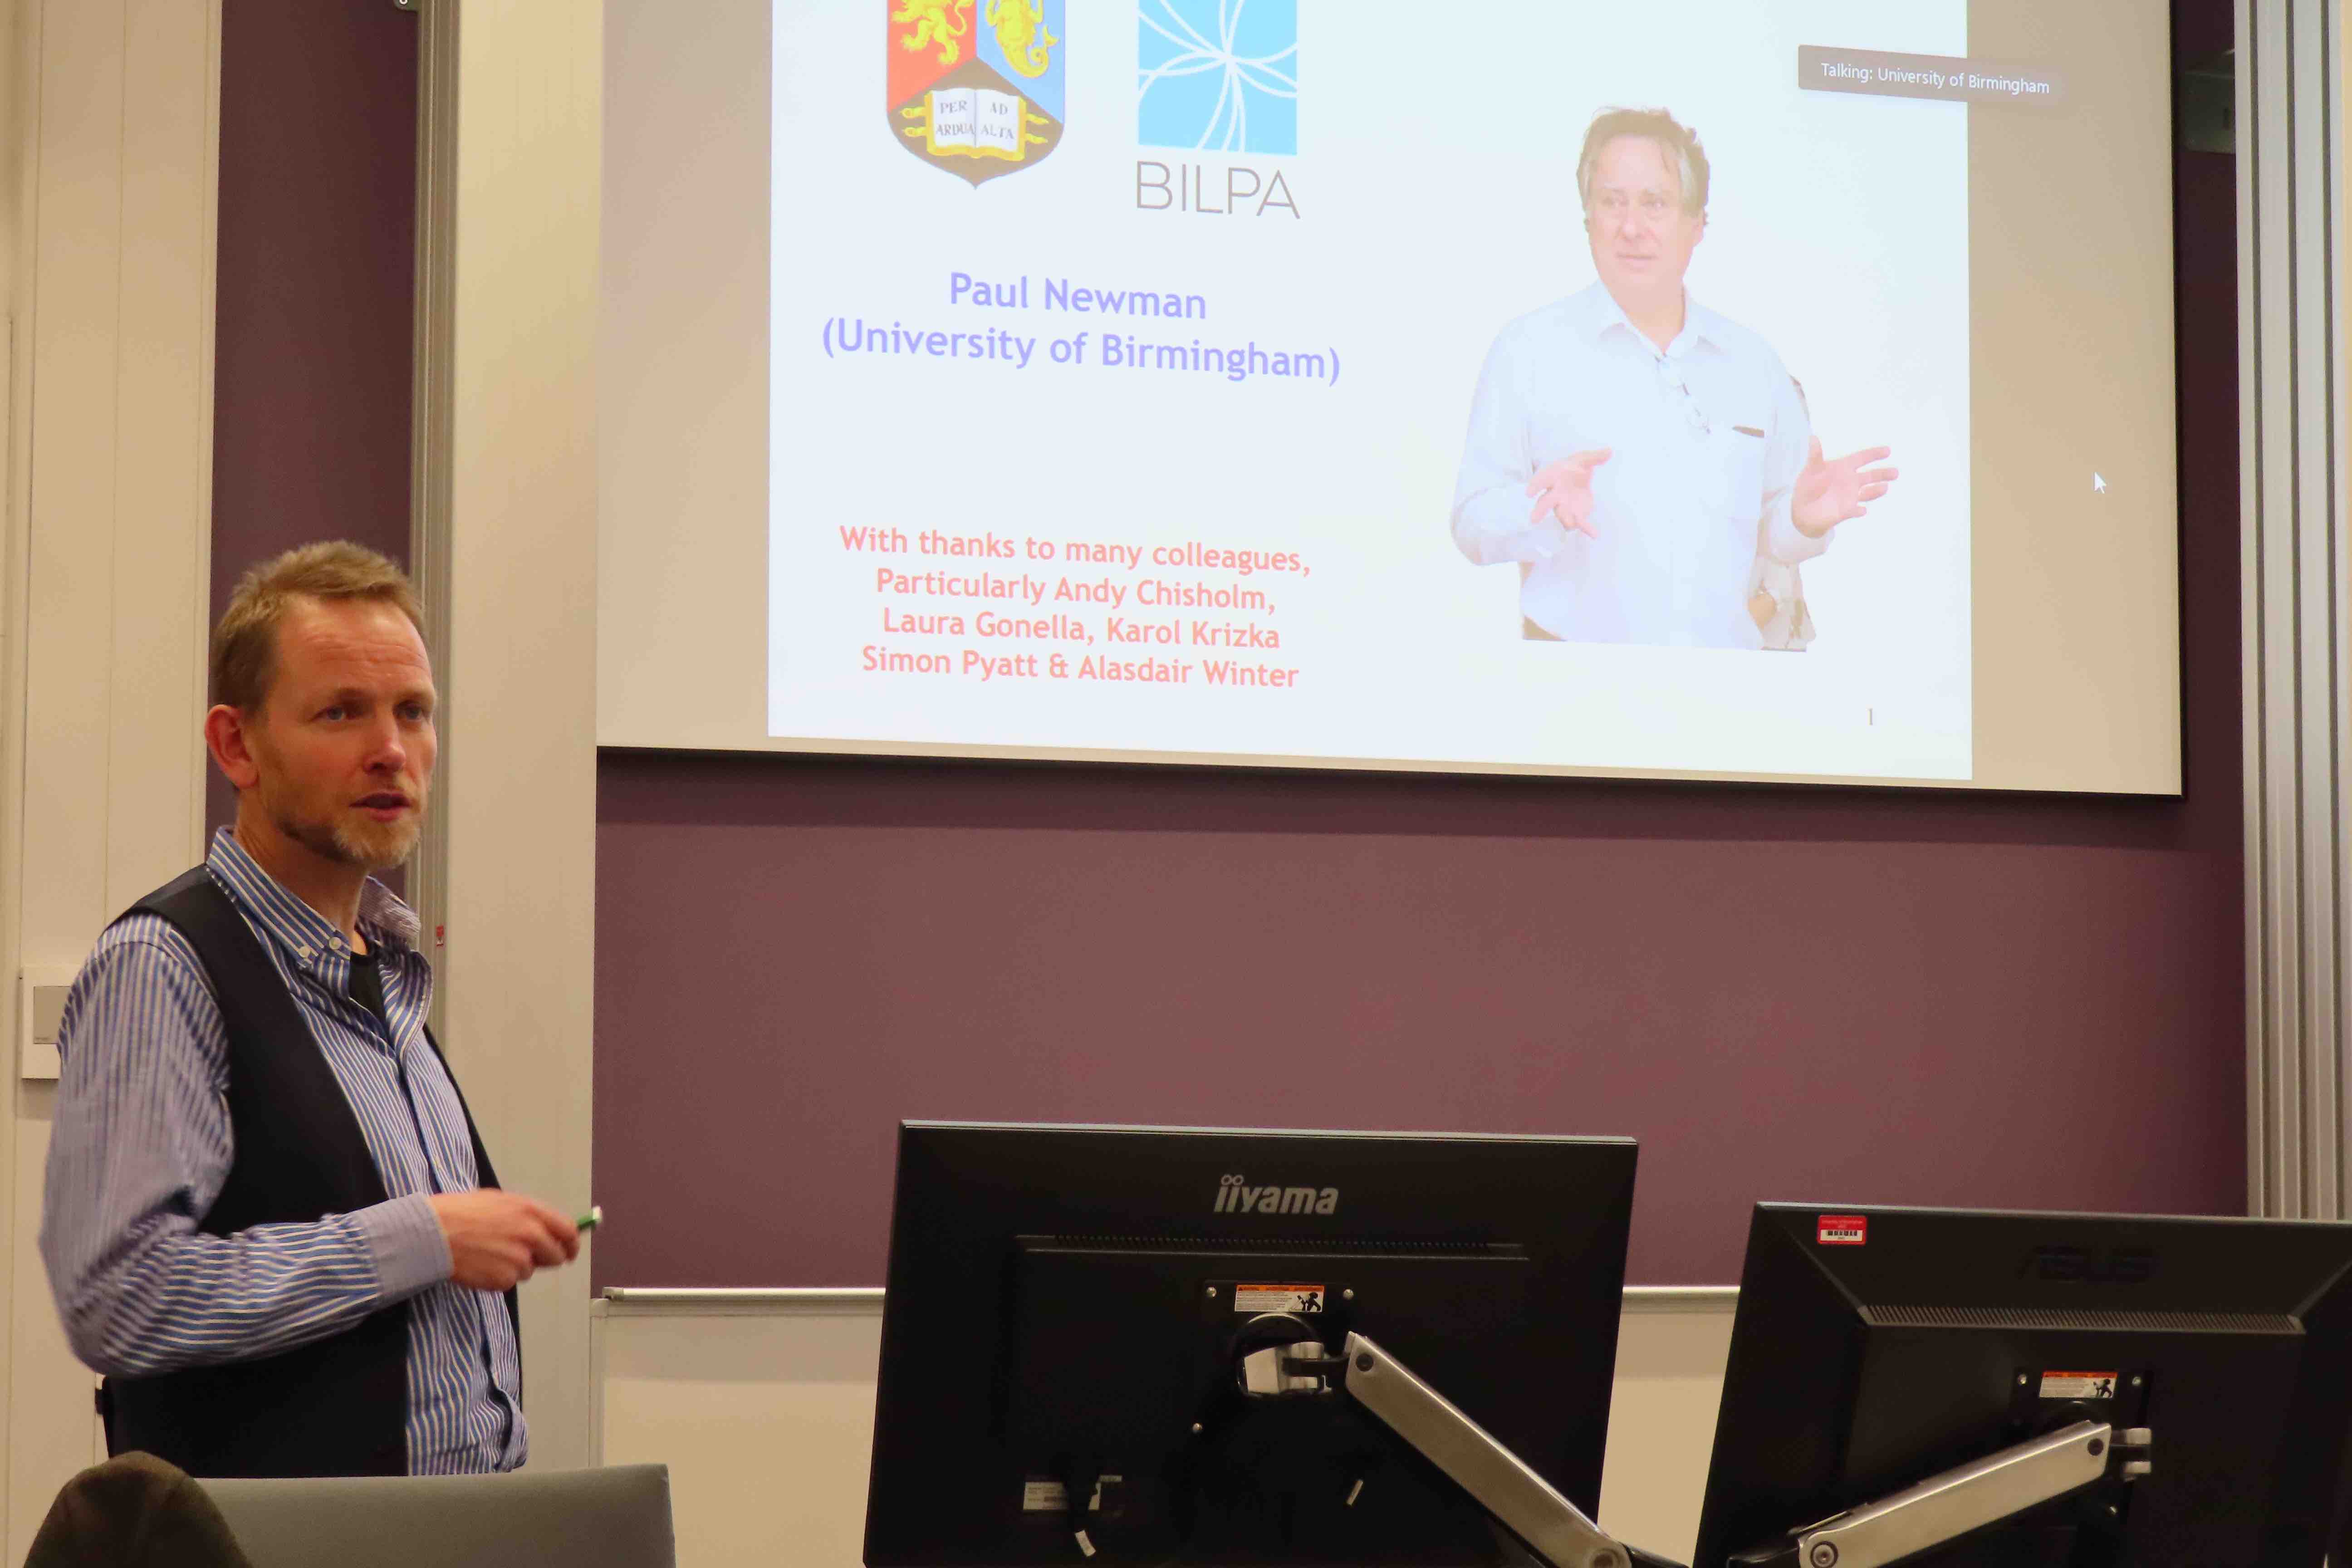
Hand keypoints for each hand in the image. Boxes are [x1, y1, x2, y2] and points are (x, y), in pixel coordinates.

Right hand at [428, 1190, 579, 1291]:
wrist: (434, 1233)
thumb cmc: (462, 1212)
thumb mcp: (500, 1201)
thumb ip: (528, 1215)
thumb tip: (547, 1227)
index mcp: (532, 1211)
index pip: (569, 1231)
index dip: (571, 1243)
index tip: (569, 1250)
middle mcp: (532, 1234)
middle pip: (556, 1256)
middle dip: (545, 1258)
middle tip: (525, 1255)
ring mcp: (519, 1259)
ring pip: (529, 1270)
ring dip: (516, 1266)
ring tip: (490, 1253)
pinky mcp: (505, 1279)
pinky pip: (510, 1282)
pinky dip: (499, 1277)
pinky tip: (481, 1264)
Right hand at [1526, 448, 1611, 537]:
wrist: (1577, 477)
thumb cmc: (1574, 466)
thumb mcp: (1584, 458)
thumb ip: (1596, 456)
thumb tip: (1609, 451)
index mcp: (1554, 476)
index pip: (1542, 480)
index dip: (1535, 485)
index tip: (1529, 492)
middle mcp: (1555, 493)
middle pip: (1545, 503)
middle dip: (1540, 511)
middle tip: (1534, 519)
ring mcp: (1564, 505)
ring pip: (1562, 514)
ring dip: (1566, 520)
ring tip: (1571, 525)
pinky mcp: (1576, 513)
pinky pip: (1579, 522)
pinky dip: (1586, 528)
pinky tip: (1594, 534)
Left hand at [1792, 438, 1897, 536]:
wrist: (1802, 510)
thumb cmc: (1807, 487)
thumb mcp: (1810, 470)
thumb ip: (1815, 456)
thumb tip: (1813, 438)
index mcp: (1844, 468)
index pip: (1861, 458)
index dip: (1874, 454)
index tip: (1888, 450)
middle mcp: (1850, 481)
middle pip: (1870, 476)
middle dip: (1883, 474)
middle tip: (1896, 472)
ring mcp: (1850, 496)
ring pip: (1867, 493)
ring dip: (1875, 491)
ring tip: (1884, 488)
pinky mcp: (1845, 511)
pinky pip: (1854, 511)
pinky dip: (1858, 511)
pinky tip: (1863, 510)